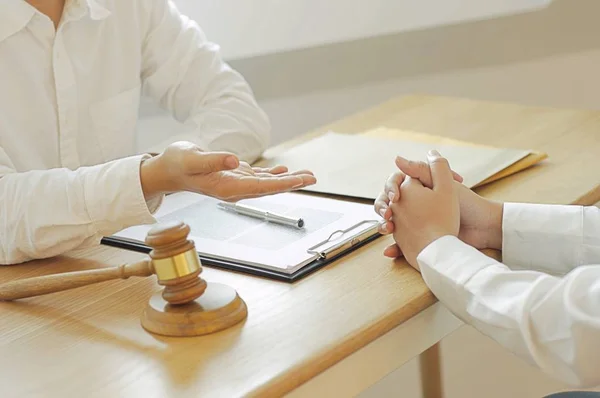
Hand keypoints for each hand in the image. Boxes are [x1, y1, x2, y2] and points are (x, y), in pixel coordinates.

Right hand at [140, 141, 316, 200]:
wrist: (169, 170)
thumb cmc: (178, 164)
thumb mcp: (192, 159)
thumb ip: (213, 160)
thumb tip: (235, 160)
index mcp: (228, 187)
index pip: (261, 187)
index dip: (282, 183)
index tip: (299, 180)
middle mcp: (236, 189)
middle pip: (270, 188)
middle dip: (293, 183)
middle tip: (313, 178)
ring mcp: (237, 184)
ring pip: (268, 183)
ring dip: (288, 180)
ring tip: (308, 176)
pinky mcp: (236, 176)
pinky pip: (260, 178)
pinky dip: (275, 175)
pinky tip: (285, 172)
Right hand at [389, 150, 459, 268]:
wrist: (482, 229)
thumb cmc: (465, 204)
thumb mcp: (441, 184)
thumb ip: (420, 170)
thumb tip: (397, 158)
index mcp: (420, 188)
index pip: (396, 184)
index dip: (391, 188)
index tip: (396, 197)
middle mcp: (416, 203)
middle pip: (389, 203)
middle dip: (384, 208)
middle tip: (388, 215)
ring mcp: (416, 222)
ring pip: (391, 222)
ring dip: (384, 226)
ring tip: (388, 230)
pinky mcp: (419, 239)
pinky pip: (401, 243)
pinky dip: (394, 247)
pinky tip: (390, 251)